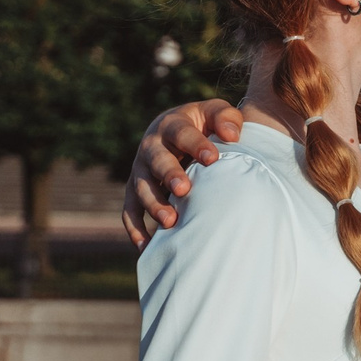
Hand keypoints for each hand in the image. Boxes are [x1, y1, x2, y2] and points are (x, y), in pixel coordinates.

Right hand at [120, 99, 244, 247]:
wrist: (178, 131)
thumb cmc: (204, 124)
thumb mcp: (215, 113)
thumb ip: (225, 118)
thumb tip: (231, 135)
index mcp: (171, 124)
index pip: (182, 133)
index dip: (196, 145)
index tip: (213, 158)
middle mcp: (151, 146)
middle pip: (157, 160)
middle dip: (169, 174)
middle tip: (184, 190)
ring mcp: (140, 170)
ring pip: (141, 187)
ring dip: (153, 204)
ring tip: (170, 221)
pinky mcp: (135, 190)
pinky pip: (129, 211)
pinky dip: (135, 229)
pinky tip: (147, 247)